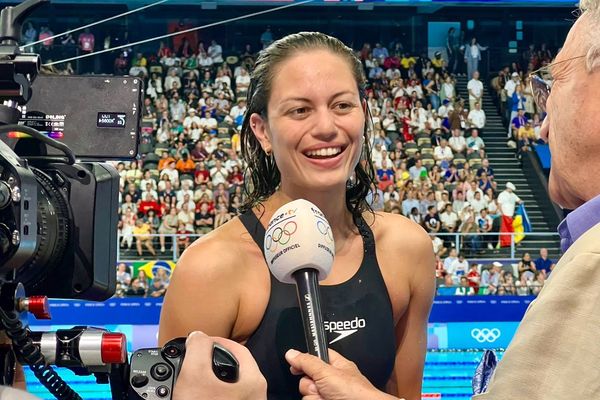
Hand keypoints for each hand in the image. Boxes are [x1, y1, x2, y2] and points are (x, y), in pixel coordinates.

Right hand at [173, 331, 266, 399]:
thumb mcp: (195, 374)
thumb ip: (198, 348)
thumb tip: (199, 336)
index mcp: (253, 380)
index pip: (238, 348)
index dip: (217, 341)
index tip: (201, 341)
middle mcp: (255, 395)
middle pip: (234, 367)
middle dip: (213, 359)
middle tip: (196, 357)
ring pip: (229, 384)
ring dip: (211, 377)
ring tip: (193, 376)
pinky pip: (224, 398)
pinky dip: (210, 392)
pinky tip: (197, 394)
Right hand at [285, 349, 399, 399]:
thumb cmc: (355, 391)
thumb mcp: (327, 372)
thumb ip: (307, 362)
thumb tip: (291, 353)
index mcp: (336, 366)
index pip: (316, 357)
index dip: (304, 361)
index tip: (295, 366)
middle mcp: (331, 381)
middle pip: (307, 378)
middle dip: (310, 384)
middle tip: (321, 385)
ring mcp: (328, 394)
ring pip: (307, 393)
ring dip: (314, 396)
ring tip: (327, 397)